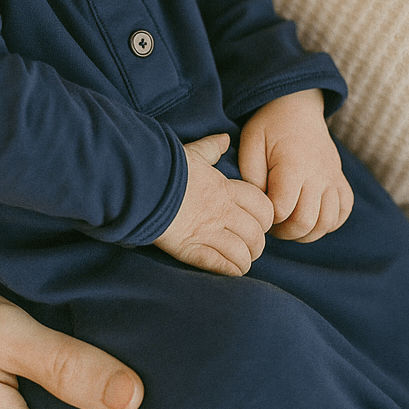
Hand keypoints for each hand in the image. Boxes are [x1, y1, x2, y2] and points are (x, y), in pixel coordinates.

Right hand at [153, 132, 274, 274]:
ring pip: (243, 252)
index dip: (265, 218)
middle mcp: (222, 211)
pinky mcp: (191, 249)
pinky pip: (222, 265)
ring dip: (245, 259)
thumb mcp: (193, 153)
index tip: (257, 221)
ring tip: (240, 260)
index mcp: (225, 189)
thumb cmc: (166, 166)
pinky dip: (231, 270)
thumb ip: (211, 148)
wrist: (142, 182)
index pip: (263, 207)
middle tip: (250, 246)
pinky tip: (230, 270)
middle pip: (256, 234)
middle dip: (257, 244)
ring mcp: (208, 232)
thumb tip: (224, 138)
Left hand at [238, 90, 352, 242]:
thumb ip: (251, 176)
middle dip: (285, 232)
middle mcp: (318, 174)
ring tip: (289, 224)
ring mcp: (333, 178)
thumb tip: (260, 205)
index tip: (259, 210)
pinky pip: (343, 212)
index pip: (281, 210)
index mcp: (293, 165)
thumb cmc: (269, 126)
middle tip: (271, 224)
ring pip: (327, 223)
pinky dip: (329, 223)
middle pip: (306, 223)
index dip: (267, 218)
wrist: (297, 106)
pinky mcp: (341, 179)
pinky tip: (311, 217)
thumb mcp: (250, 143)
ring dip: (306, 233)